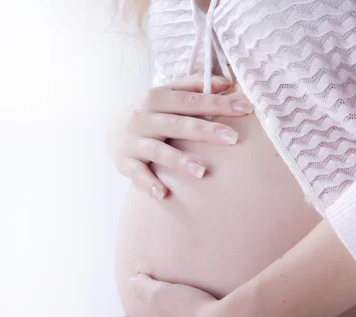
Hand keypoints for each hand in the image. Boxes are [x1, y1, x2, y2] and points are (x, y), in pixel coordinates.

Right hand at [107, 74, 253, 200]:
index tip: (246, 109)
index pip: (192, 100)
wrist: (110, 130)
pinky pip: (138, 174)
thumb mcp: (166, 94)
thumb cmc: (149, 112)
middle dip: (206, 131)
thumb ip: (193, 85)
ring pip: (159, 151)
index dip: (219, 104)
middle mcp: (143, 117)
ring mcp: (133, 141)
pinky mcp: (124, 163)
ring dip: (180, 162)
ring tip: (202, 172)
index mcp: (156, 97)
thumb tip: (226, 82)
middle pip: (178, 124)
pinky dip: (149, 184)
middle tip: (233, 138)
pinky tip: (164, 194)